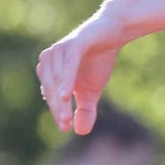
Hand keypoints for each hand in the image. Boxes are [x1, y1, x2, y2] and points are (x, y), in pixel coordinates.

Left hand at [36, 14, 121, 134]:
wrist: (115, 32)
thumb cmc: (100, 59)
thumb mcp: (93, 89)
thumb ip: (85, 109)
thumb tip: (81, 132)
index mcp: (51, 71)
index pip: (51, 96)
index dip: (57, 112)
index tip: (66, 129)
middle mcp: (50, 60)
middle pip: (51, 89)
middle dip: (58, 109)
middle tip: (66, 125)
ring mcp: (60, 50)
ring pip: (57, 80)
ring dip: (60, 99)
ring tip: (66, 117)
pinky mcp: (73, 43)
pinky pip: (68, 65)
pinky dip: (66, 80)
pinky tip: (66, 96)